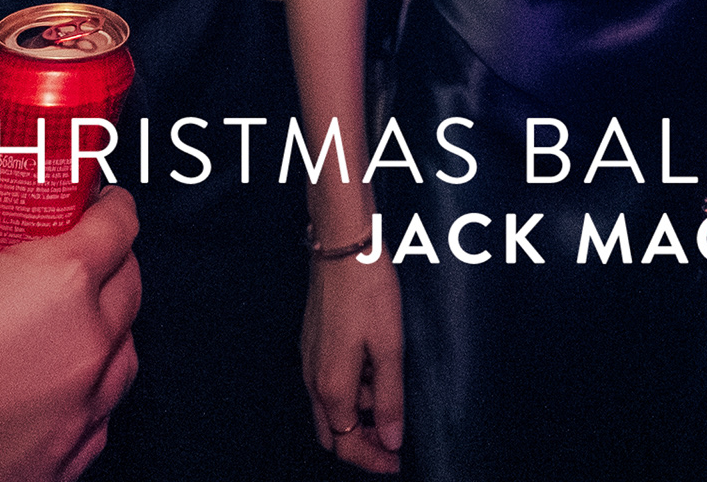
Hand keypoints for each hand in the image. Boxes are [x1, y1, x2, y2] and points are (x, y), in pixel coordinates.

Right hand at [0, 184, 142, 481]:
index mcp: (59, 284)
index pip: (119, 224)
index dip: (109, 204)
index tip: (98, 202)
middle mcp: (83, 348)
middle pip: (129, 286)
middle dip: (108, 262)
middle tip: (70, 255)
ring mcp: (79, 409)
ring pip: (122, 353)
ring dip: (102, 328)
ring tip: (57, 321)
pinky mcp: (64, 459)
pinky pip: (100, 412)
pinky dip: (85, 389)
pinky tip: (48, 379)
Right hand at [301, 248, 404, 470]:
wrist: (341, 245)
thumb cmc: (368, 291)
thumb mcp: (388, 347)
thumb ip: (389, 398)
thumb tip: (390, 440)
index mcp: (331, 386)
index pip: (346, 445)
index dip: (373, 460)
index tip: (397, 462)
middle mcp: (312, 379)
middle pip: (332, 433)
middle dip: (360, 443)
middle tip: (392, 439)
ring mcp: (309, 360)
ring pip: (330, 408)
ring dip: (356, 414)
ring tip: (389, 393)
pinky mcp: (312, 343)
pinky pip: (328, 383)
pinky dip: (350, 391)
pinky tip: (374, 369)